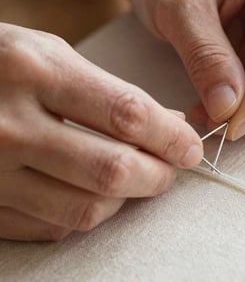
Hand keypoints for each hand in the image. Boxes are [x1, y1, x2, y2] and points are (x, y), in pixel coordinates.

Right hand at [0, 23, 202, 240]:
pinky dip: (85, 214)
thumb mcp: (50, 54)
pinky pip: (51, 227)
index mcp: (32, 71)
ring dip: (125, 200)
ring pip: (85, 209)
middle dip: (157, 176)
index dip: (170, 138)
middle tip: (170, 168)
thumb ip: (110, 92)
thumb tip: (168, 125)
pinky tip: (92, 193)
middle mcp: (9, 125)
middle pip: (111, 172)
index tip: (190, 147)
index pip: (125, 114)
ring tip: (136, 180)